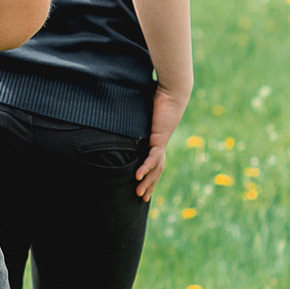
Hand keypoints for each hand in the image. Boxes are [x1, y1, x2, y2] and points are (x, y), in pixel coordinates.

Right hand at [135, 85, 190, 201]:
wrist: (173, 90)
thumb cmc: (158, 95)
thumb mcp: (142, 109)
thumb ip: (132, 114)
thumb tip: (116, 110)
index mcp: (156, 139)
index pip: (154, 161)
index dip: (149, 174)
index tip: (141, 184)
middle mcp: (160, 143)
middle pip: (157, 169)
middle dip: (150, 185)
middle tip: (142, 198)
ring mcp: (161, 142)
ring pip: (156, 168)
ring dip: (148, 182)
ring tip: (139, 194)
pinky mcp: (160, 138)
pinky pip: (152, 157)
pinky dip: (146, 168)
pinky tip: (138, 177)